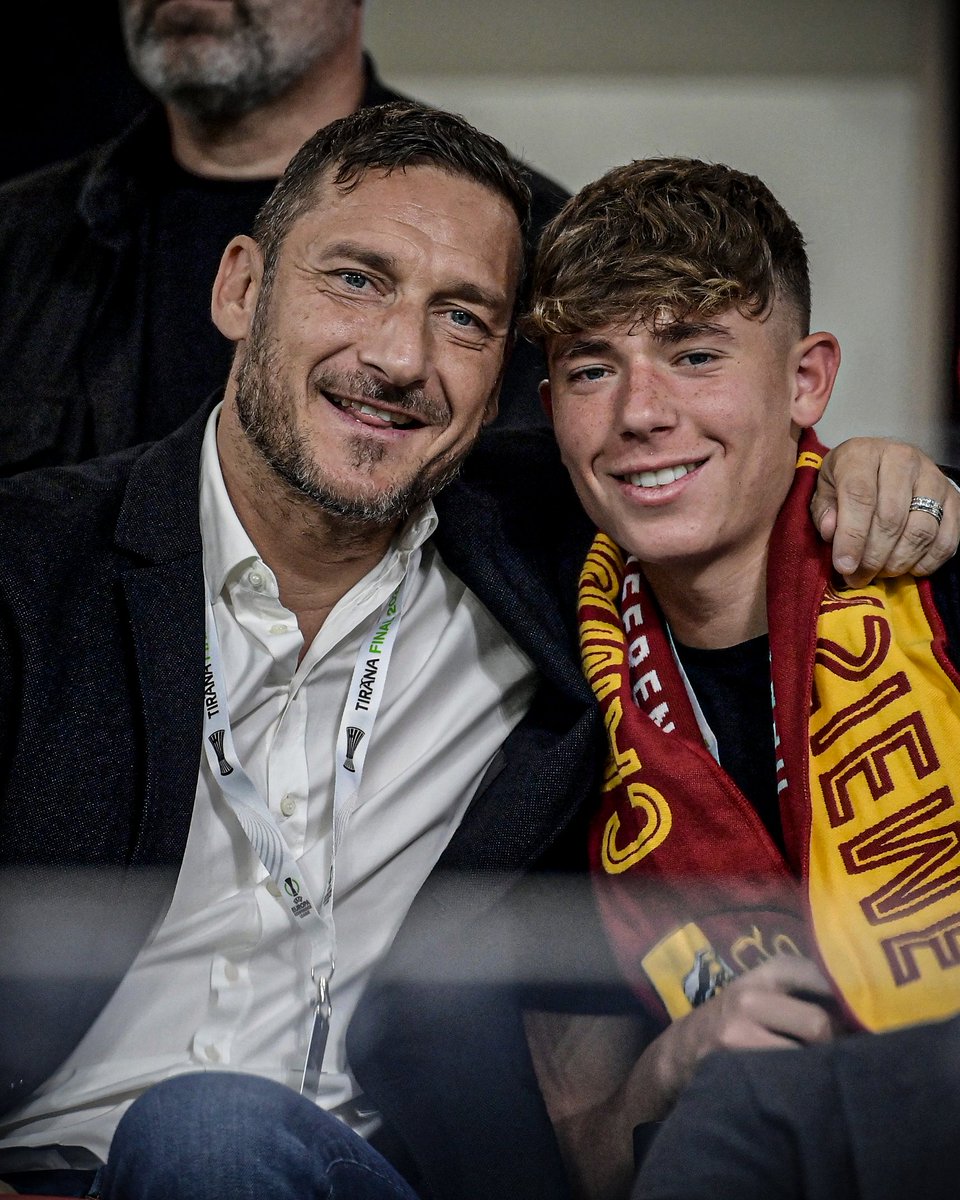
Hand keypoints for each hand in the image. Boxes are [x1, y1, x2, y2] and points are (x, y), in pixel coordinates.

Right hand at [632, 955, 840, 1118]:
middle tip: (829, 1054)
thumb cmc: (735, 1020)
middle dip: (831, 1044)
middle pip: (818, 1023)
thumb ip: (799, 992)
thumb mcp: (759, 992)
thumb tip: (858, 1011)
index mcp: (762, 974)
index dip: (842, 996)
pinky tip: (792, 1086)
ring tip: (810, 1072)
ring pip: (803, 1057)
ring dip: (814, 1069)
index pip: (815, 973)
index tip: (856, 1014)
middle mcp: (749, 997)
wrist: (682, 1050)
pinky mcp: (733, 1064)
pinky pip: (784, 1079)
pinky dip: (796, 1086)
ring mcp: (737, 1033)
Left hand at [811, 438, 959, 585]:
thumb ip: (824, 510)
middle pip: (891, 519)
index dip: (851, 537)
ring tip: (880, 573)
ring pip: (920, 531)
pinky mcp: (954, 496)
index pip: (859, 497)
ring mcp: (933, 477)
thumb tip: (831, 532)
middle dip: (873, 557)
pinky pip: (947, 539)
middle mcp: (902, 459)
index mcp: (862, 454)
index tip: (844, 566)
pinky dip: (927, 562)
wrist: (884, 461)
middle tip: (858, 577)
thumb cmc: (848, 478)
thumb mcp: (824, 488)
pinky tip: (907, 568)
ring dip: (898, 562)